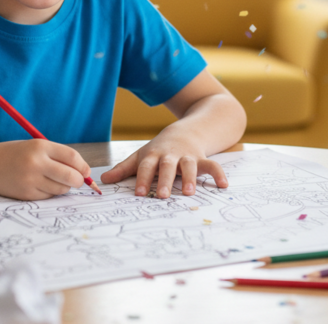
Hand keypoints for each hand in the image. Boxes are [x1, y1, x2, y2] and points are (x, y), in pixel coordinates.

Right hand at [0, 139, 90, 200]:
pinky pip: (48, 196)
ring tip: (53, 180)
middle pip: (71, 176)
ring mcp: (30, 180)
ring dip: (64, 187)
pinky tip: (40, 185)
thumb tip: (84, 172)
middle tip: (78, 181)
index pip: (72, 157)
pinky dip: (50, 192)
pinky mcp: (26, 194)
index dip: (83, 166)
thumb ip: (58, 156)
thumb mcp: (36, 147)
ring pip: (61, 189)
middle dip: (79, 181)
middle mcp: (35, 163)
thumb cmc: (16, 154)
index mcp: (40, 146)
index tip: (86, 171)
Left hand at [100, 132, 228, 198]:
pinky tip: (223, 186)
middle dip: (164, 180)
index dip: (141, 179)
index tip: (137, 193)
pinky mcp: (202, 158)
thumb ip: (124, 169)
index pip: (145, 167)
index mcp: (153, 155)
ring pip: (189, 165)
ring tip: (188, 192)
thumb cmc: (159, 149)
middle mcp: (170, 155)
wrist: (185, 131)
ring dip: (189, 177)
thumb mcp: (141, 156)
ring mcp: (187, 156)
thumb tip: (103, 180)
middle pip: (167, 166)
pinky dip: (218, 174)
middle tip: (161, 196)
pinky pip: (212, 165)